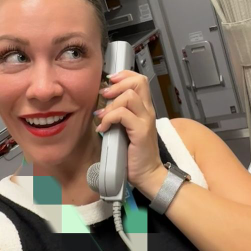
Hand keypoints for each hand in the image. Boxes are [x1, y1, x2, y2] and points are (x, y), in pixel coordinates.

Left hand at [94, 70, 166, 194]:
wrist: (148, 174)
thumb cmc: (134, 154)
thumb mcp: (125, 129)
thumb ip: (119, 115)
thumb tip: (102, 104)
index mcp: (144, 109)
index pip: (140, 80)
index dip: (124, 75)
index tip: (110, 81)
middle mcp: (147, 111)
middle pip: (138, 82)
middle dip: (118, 85)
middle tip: (105, 95)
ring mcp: (145, 120)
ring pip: (129, 96)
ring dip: (111, 105)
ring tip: (102, 117)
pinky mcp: (141, 131)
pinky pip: (123, 115)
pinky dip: (109, 119)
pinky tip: (103, 129)